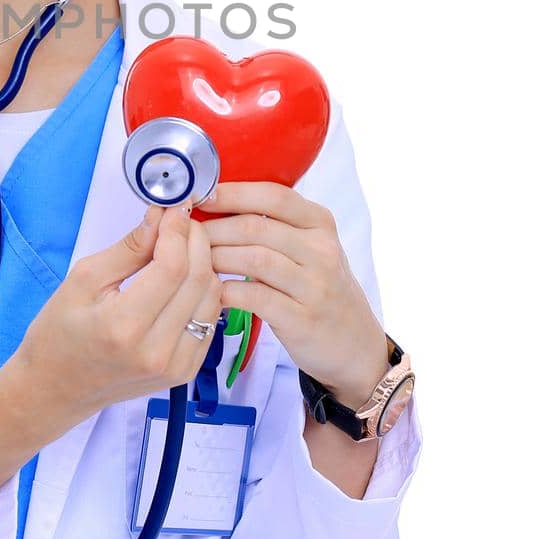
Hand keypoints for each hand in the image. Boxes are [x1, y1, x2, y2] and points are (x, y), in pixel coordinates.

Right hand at [16, 202, 224, 426]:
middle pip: (199, 279)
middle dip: (196, 240)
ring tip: (180, 246)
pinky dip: (203, 290)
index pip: (173, 267)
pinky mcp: (186, 371)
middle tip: (180, 220)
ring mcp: (176, 366)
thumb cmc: (59, 333)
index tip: (174, 208)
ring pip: (212, 297)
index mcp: (124, 327)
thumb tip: (161, 217)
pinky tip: (183, 277)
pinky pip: (210, 319)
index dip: (178, 230)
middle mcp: (157, 351)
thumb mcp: (83, 280)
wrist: (56, 388)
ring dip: (203, 263)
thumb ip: (128, 248)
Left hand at [195, 181, 389, 408]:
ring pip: (253, 259)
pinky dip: (226, 291)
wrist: (355, 345)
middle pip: (255, 226)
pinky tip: (210, 292)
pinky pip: (255, 297)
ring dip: (215, 258)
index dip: (231, 193)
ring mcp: (315, 285)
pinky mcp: (303, 319)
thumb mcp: (309, 247)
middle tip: (183, 235)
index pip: (273, 195)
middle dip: (213, 228)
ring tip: (190, 263)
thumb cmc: (318, 288)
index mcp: (320, 223)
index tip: (199, 196)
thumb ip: (273, 225)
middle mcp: (321, 249)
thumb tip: (213, 202)